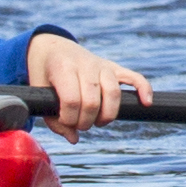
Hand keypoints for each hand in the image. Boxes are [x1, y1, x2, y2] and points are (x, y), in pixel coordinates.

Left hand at [22, 31, 148, 133]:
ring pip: (113, 92)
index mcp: (63, 67)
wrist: (52, 47)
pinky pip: (134, 77)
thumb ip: (53, 119)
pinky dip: (144, 89)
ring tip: (98, 122)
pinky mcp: (114, 67)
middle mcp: (85, 64)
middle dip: (86, 121)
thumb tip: (74, 139)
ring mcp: (102, 64)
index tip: (65, 122)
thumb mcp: (39, 93)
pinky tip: (146, 103)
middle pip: (93, 101)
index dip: (69, 119)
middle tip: (79, 125)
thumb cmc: (44, 74)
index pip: (72, 100)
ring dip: (107, 115)